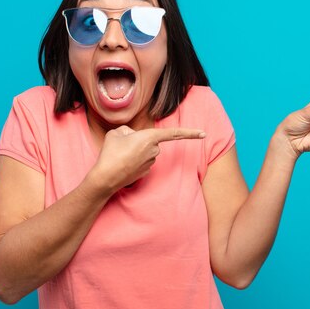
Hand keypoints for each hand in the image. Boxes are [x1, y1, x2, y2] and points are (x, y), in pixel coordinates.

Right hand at [89, 126, 204, 194]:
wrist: (105, 178)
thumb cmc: (110, 153)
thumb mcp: (116, 133)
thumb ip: (127, 130)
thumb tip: (132, 136)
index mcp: (150, 138)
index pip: (174, 133)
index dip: (190, 133)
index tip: (204, 134)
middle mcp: (155, 151)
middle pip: (150, 140)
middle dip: (139, 140)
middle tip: (122, 146)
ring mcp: (151, 163)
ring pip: (145, 151)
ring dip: (135, 151)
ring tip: (120, 156)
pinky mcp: (146, 172)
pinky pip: (141, 161)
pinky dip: (133, 161)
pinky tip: (123, 164)